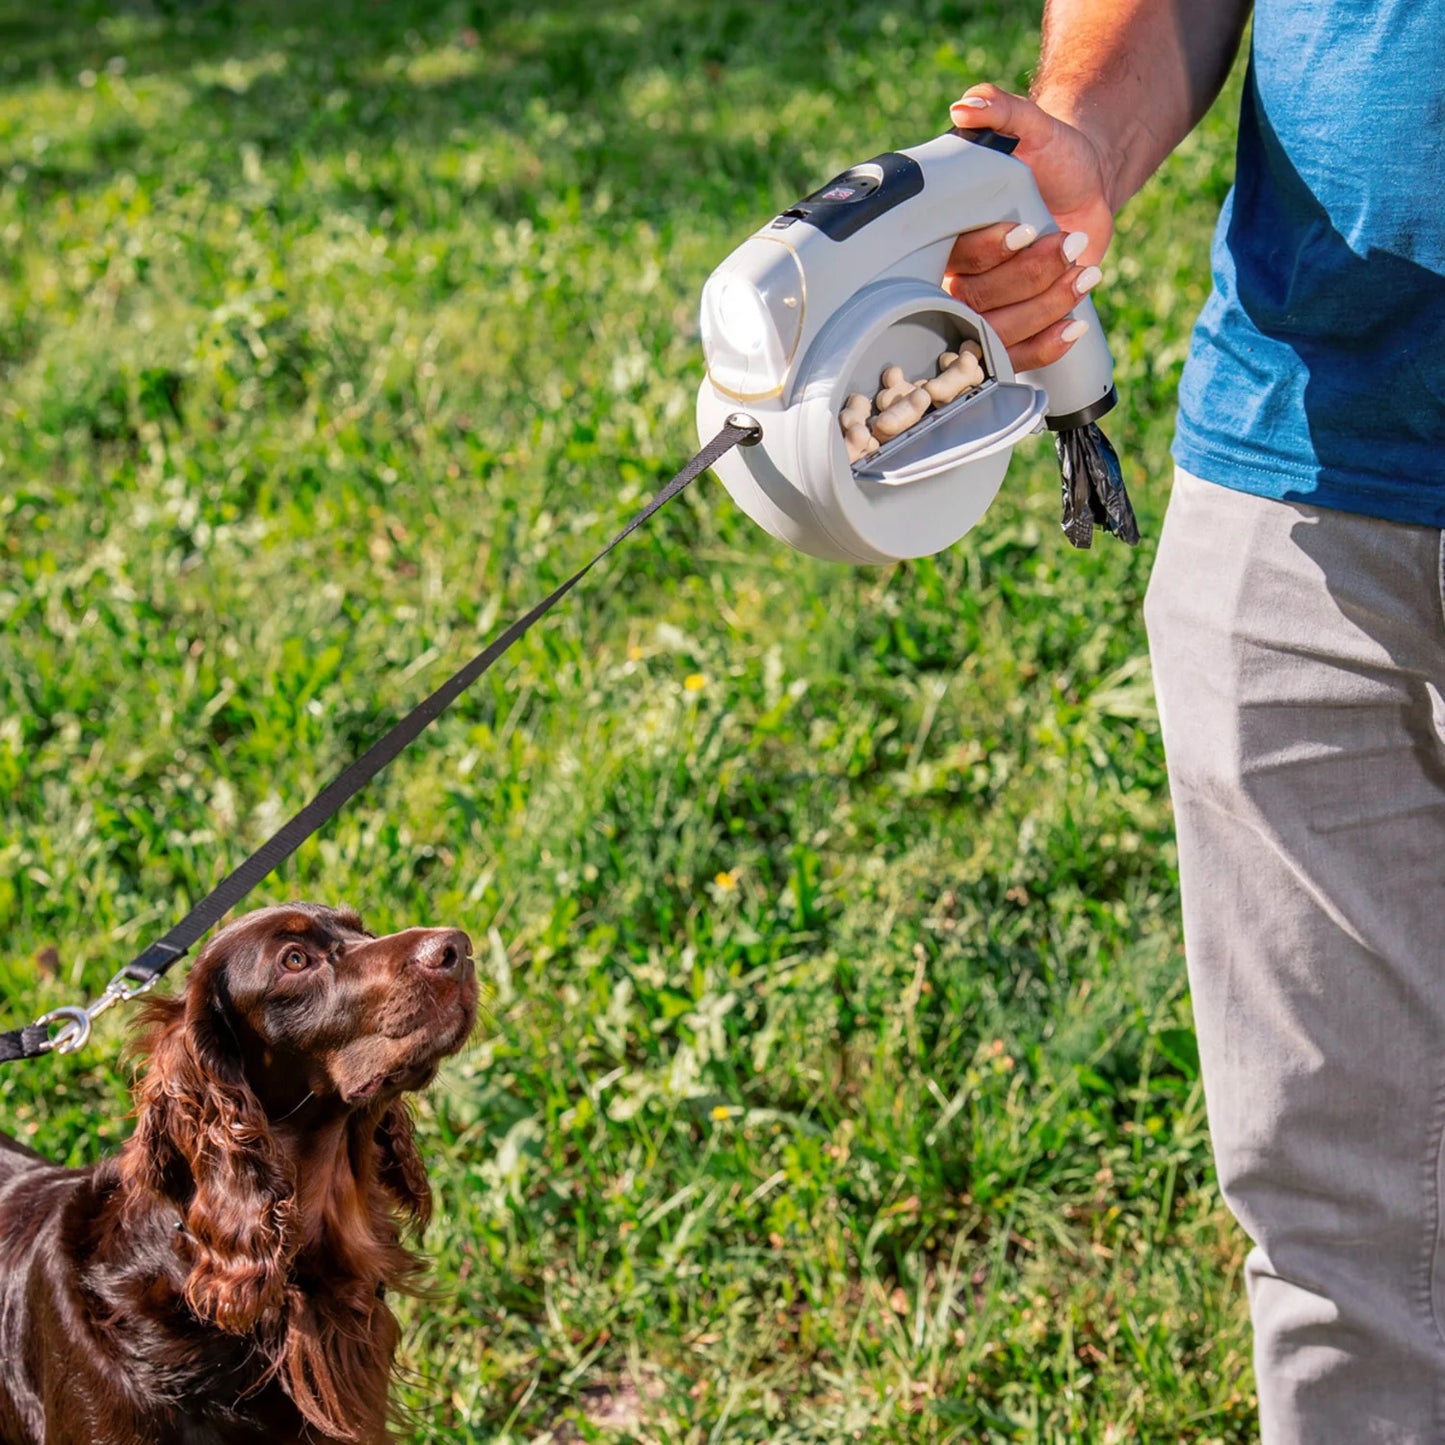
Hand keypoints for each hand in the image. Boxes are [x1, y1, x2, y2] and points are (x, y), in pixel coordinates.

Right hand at [944, 84, 1115, 371]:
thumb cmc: (1053, 156)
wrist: (1083, 184)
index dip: (990, 251)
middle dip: (1030, 277)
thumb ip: (1002, 111)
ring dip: (1046, 306)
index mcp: (947, 235)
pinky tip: (1073, 325)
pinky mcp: (1012, 329)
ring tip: (1086, 271)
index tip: (1027, 229)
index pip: (954, 258)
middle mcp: (956, 279)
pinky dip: (1047, 345)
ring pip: (999, 332)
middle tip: (1070, 243)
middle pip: (977, 302)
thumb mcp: (1034, 126)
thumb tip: (967, 106)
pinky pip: (1017, 355)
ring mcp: (983, 310)